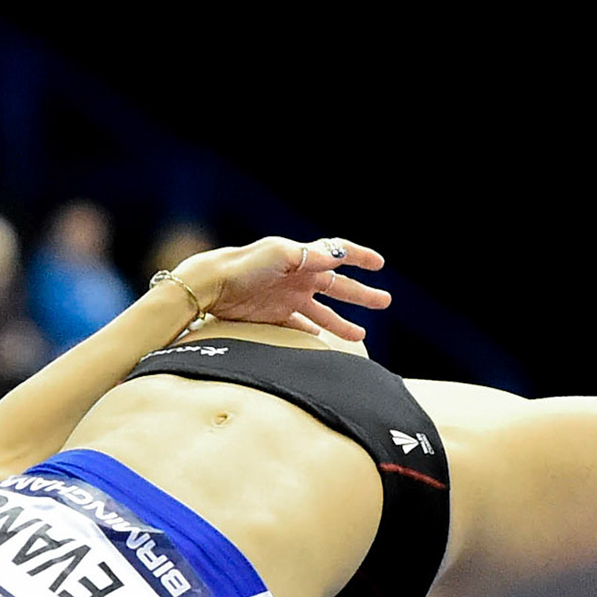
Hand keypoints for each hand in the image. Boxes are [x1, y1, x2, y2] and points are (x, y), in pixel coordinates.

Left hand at [176, 236, 389, 341]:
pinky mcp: (274, 317)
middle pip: (338, 287)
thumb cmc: (244, 265)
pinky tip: (323, 343)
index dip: (359, 256)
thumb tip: (337, 257)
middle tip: (384, 302)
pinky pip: (300, 327)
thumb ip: (308, 257)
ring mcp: (287, 298)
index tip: (380, 264)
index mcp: (303, 258)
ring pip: (323, 312)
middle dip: (361, 294)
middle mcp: (298, 277)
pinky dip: (312, 335)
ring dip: (342, 323)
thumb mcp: (279, 255)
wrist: (212, 286)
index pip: (338, 253)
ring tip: (360, 336)